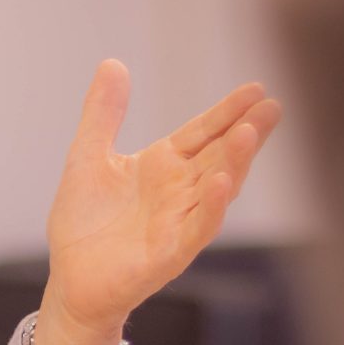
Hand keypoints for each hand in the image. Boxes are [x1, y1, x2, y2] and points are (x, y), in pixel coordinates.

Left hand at [33, 61, 281, 344]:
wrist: (71, 281)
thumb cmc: (84, 225)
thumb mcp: (87, 157)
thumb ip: (102, 114)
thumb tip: (112, 63)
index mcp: (163, 167)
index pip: (202, 133)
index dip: (226, 112)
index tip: (256, 88)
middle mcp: (179, 193)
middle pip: (219, 157)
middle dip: (246, 132)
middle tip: (273, 106)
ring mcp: (178, 224)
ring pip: (215, 190)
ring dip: (233, 164)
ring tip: (249, 133)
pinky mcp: (168, 255)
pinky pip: (196, 229)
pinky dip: (210, 207)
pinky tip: (222, 184)